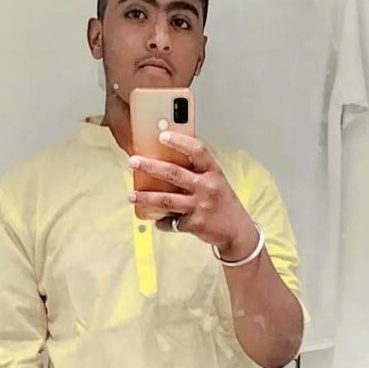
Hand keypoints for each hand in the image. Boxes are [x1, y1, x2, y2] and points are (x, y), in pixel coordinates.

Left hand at [128, 131, 257, 257]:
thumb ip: (197, 173)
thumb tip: (165, 163)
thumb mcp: (215, 182)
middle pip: (174, 174)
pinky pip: (171, 222)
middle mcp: (207, 187)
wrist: (237, 231)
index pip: (197, 151)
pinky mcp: (194, 224)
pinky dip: (161, 221)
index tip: (162, 136)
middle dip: (150, 167)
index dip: (180, 142)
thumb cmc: (222, 203)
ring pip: (167, 200)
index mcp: (213, 172)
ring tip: (131, 195)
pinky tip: (156, 219)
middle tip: (133, 162)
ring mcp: (200, 206)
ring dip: (146, 197)